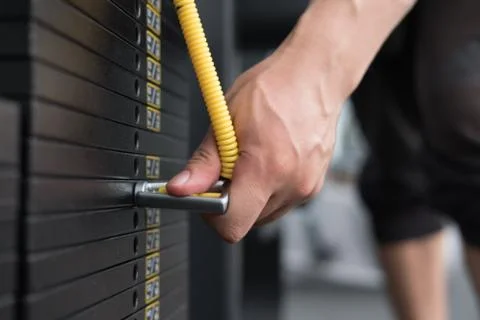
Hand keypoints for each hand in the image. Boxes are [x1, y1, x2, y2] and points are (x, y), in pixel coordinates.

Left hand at [166, 43, 344, 242]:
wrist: (314, 76)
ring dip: (251, 194)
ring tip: (253, 158)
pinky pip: (281, 200)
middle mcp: (292, 185)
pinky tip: (270, 158)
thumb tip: (181, 189)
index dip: (211, 214)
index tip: (206, 193)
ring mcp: (307, 187)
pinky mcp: (314, 185)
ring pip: (264, 213)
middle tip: (230, 166)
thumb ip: (204, 163)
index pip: (232, 225)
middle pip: (247, 220)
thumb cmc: (273, 89)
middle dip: (231, 199)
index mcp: (266, 170)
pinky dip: (269, 187)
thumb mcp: (226, 119)